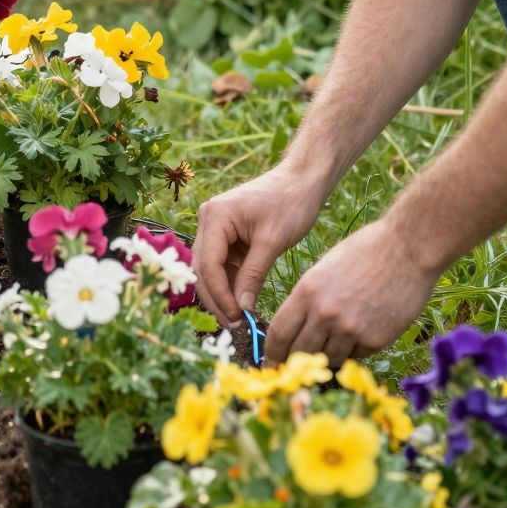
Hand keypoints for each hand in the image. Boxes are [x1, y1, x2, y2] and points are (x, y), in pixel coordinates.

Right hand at [193, 167, 326, 326]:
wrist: (302, 180)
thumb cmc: (290, 204)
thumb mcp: (272, 242)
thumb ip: (252, 276)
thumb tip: (241, 310)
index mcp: (215, 217)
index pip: (209, 265)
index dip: (220, 296)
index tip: (236, 319)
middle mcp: (208, 220)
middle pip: (204, 269)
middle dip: (218, 299)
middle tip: (235, 326)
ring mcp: (216, 227)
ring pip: (211, 270)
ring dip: (223, 294)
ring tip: (239, 319)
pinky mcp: (227, 234)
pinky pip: (223, 264)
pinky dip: (231, 284)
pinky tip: (242, 302)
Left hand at [264, 222, 435, 366]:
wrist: (408, 248)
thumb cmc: (366, 251)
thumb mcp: (326, 268)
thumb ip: (309, 298)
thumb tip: (297, 327)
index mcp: (307, 291)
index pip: (279, 332)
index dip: (271, 352)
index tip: (270, 362)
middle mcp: (325, 314)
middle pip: (300, 351)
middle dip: (295, 362)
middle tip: (295, 369)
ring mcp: (351, 329)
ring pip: (328, 358)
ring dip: (326, 356)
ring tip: (331, 349)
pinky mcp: (376, 340)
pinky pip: (356, 355)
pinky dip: (354, 350)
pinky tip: (362, 333)